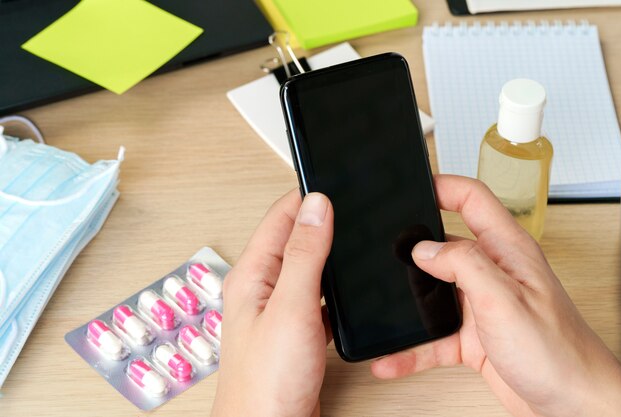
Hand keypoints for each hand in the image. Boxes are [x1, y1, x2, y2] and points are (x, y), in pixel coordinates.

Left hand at [211, 190, 333, 416]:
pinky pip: (317, 294)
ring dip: (328, 250)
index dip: (307, 195)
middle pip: (294, 238)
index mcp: (253, 275)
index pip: (280, 216)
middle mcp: (263, 288)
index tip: (335, 179)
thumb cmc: (267, 383)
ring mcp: (280, 309)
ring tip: (353, 234)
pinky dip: (333, 284)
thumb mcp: (290, 309)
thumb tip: (316, 207)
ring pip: (308, 266)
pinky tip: (348, 284)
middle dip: (322, 218)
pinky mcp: (296, 329)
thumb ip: (304, 256)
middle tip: (351, 201)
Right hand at [371, 175, 620, 416]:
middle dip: (412, 247)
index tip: (413, 186)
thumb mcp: (504, 299)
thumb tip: (424, 249)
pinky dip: (412, 348)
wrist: (572, 406)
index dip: (443, 186)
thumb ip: (463, 265)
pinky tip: (394, 357)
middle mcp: (493, 273)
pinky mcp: (473, 337)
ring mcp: (481, 305)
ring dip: (408, 305)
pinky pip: (433, 337)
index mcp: (507, 251)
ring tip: (384, 309)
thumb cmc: (558, 353)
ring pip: (433, 294)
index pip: (472, 200)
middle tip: (383, 252)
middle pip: (445, 245)